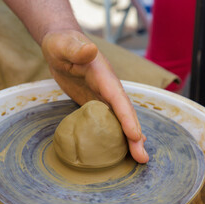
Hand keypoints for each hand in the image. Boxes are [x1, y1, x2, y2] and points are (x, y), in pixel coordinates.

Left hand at [41, 30, 148, 162]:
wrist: (61, 47)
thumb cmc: (61, 45)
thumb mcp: (64, 45)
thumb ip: (76, 49)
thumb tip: (90, 49)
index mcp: (103, 75)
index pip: (118, 98)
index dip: (127, 117)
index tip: (135, 136)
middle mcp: (107, 87)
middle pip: (124, 113)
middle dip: (135, 135)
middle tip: (143, 158)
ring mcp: (102, 95)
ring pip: (119, 118)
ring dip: (129, 138)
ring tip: (139, 158)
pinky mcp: (94, 101)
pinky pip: (107, 119)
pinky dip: (115, 132)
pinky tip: (120, 146)